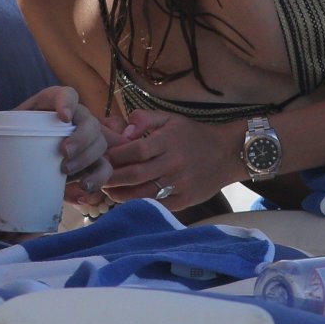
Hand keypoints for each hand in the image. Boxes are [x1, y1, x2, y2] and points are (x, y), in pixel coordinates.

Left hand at [0, 86, 112, 203]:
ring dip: (88, 159)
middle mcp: (76, 119)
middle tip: (62, 155)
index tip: (62, 117)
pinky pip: (104, 168)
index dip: (68, 102)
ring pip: (100, 145)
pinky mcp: (93, 162)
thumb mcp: (1, 136)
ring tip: (67, 174)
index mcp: (52, 104)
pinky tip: (84, 191)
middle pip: (90, 121)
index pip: (67, 93)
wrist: (26, 156)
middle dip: (81, 139)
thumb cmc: (15, 138)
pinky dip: (98, 179)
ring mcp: (87, 141)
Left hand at [100, 109, 236, 211]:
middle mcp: (173, 163)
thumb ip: (144, 118)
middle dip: (111, 177)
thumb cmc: (192, 135)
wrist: (226, 153)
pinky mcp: (184, 200)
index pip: (134, 150)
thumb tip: (123, 131)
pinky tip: (127, 200)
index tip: (100, 157)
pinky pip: (157, 205)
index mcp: (168, 141)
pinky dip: (139, 204)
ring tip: (107, 190)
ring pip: (142, 193)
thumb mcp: (170, 119)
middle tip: (97, 177)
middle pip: (134, 174)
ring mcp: (179, 184)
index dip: (114, 156)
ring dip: (120, 194)